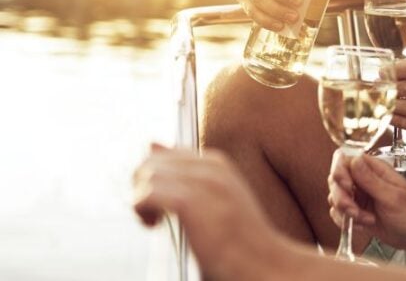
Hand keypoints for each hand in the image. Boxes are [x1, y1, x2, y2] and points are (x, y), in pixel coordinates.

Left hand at [133, 144, 290, 279]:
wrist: (264, 264)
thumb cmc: (237, 240)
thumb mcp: (212, 198)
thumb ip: (183, 172)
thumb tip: (152, 142)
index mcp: (216, 163)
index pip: (165, 154)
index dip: (155, 179)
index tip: (162, 205)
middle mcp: (211, 166)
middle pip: (152, 161)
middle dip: (142, 187)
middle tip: (155, 216)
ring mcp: (204, 182)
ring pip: (147, 174)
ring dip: (141, 200)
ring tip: (155, 222)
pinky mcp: (192, 202)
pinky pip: (147, 193)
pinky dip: (142, 210)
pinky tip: (154, 225)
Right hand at [327, 151, 405, 256]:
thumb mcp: (392, 196)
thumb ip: (371, 180)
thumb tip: (354, 159)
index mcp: (374, 168)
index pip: (345, 159)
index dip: (340, 172)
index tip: (347, 187)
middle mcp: (362, 179)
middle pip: (335, 179)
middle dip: (342, 198)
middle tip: (355, 211)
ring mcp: (357, 195)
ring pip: (334, 197)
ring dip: (346, 212)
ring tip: (366, 219)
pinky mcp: (355, 211)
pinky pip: (338, 213)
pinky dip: (347, 221)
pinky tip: (364, 224)